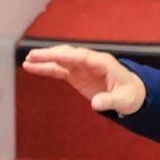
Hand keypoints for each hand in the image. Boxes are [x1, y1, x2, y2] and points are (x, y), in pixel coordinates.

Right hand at [21, 44, 146, 114]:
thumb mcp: (124, 100)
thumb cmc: (130, 95)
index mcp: (103, 63)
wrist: (133, 94)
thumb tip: (96, 104)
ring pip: (60, 60)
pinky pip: (58, 70)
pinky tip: (31, 67)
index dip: (64, 55)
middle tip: (32, 56)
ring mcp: (82, 67)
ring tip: (27, 60)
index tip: (49, 55)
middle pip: (68, 54)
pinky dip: (46, 68)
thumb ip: (110, 101)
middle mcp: (90, 62)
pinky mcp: (76, 75)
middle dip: (50, 54)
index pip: (80, 56)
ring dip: (45, 59)